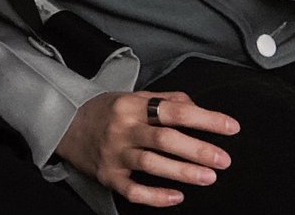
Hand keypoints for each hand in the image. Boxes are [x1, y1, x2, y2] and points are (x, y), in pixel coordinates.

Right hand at [57, 90, 239, 206]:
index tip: (231, 127)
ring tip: (209, 177)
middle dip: (197, 149)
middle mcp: (122, 129)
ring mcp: (114, 153)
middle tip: (224, 160)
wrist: (63, 124)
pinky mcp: (107, 175)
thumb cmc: (106, 111)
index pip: (173, 110)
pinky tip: (177, 197)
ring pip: (150, 164)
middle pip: (164, 138)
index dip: (205, 119)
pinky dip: (156, 196)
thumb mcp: (132, 97)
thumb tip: (198, 109)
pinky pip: (133, 190)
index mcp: (130, 105)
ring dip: (182, 172)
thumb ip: (165, 100)